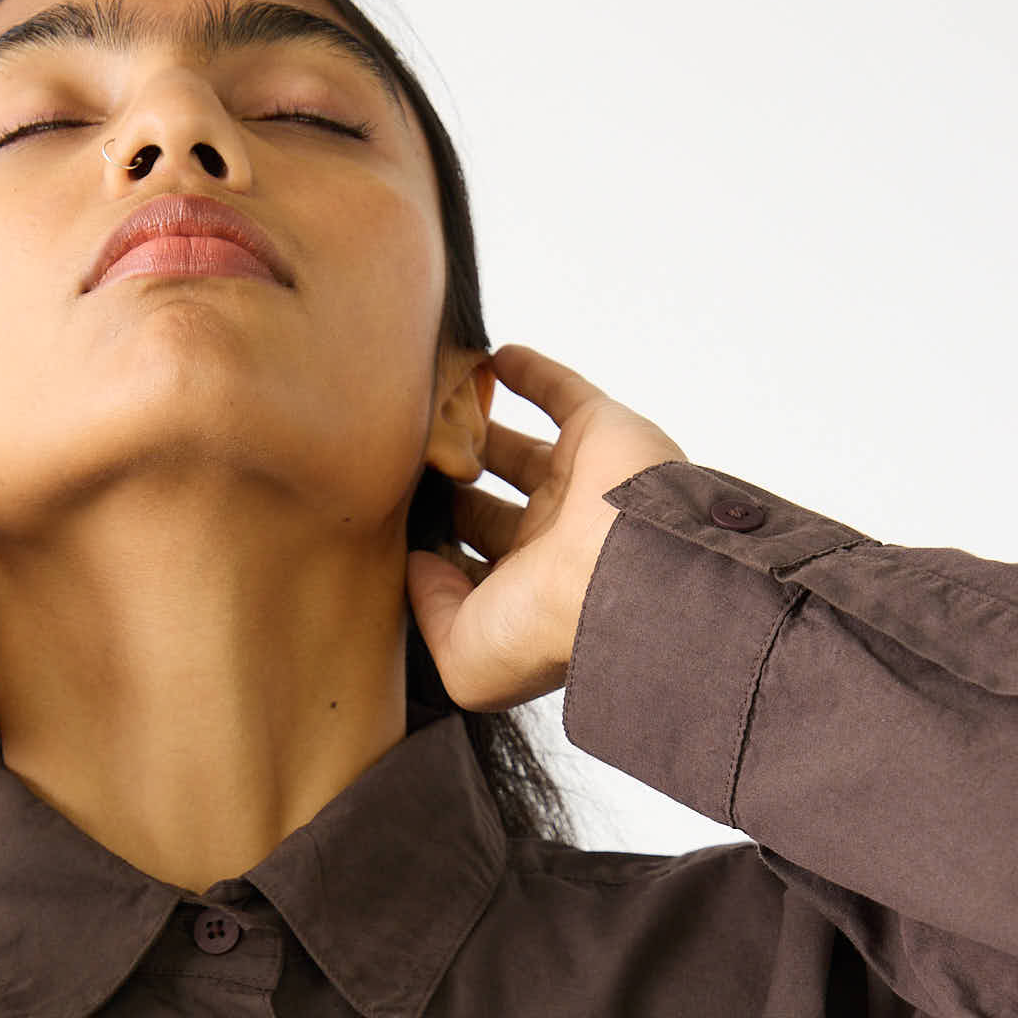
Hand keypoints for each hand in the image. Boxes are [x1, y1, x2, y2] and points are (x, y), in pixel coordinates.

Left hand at [406, 345, 687, 709]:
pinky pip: (562, 393)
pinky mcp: (600, 432)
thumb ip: (431, 615)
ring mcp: (577, 487)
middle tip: (400, 467)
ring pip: (517, 453)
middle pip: (485, 509)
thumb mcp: (465, 657)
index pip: (469, 570)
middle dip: (448, 490)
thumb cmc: (548, 625)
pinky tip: (493, 359)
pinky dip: (531, 374)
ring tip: (430, 414)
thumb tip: (417, 564)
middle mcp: (551, 543)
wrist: (628, 573)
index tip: (390, 529)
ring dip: (477, 433)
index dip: (432, 552)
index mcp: (524, 596)